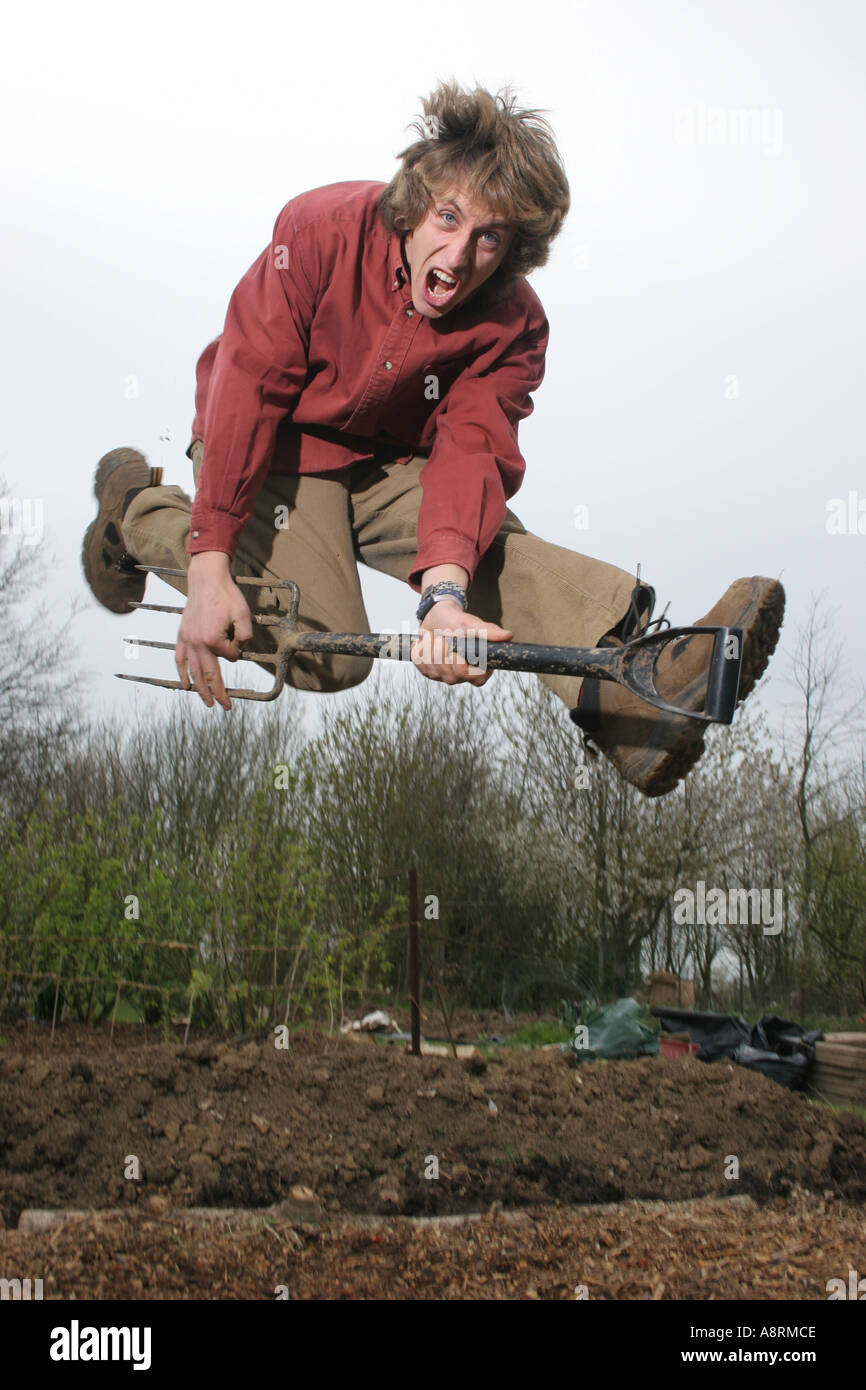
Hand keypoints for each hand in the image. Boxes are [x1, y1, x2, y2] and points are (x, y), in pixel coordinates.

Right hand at [175, 552, 253, 708]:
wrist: (205, 579)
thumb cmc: (225, 594)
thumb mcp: (243, 612)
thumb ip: (245, 634)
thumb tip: (241, 648)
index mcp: (214, 639)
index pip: (230, 657)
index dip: (237, 652)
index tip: (238, 642)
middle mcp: (198, 643)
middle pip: (208, 674)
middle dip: (217, 692)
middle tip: (225, 706)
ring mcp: (187, 640)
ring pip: (193, 671)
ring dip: (200, 689)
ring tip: (207, 702)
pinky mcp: (182, 635)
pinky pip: (180, 659)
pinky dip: (182, 673)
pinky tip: (185, 684)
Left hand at [411, 600, 512, 686]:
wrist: (436, 616)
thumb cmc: (456, 620)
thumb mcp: (470, 623)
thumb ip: (487, 631)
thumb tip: (507, 635)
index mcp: (478, 664)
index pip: (477, 680)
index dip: (464, 670)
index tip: (455, 654)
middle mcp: (463, 673)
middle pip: (452, 677)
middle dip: (442, 656)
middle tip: (440, 639)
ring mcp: (446, 674)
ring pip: (435, 674)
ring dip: (430, 651)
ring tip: (431, 636)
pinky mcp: (431, 672)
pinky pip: (422, 668)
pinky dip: (420, 652)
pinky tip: (423, 642)